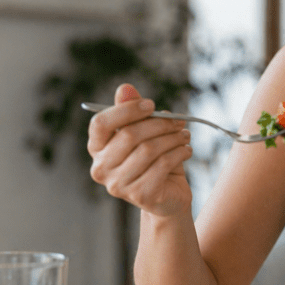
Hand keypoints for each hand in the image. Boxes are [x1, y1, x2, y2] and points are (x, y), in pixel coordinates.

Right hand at [87, 83, 193, 216]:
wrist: (168, 196)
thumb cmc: (154, 161)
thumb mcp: (145, 134)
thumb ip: (133, 112)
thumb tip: (125, 88)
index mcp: (97, 149)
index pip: (100, 124)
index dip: (126, 110)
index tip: (151, 105)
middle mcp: (101, 169)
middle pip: (129, 135)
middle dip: (159, 124)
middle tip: (179, 122)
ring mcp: (118, 185)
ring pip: (148, 150)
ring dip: (172, 138)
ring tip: (185, 136)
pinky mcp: (140, 195)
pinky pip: (162, 165)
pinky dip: (179, 153)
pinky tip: (187, 150)